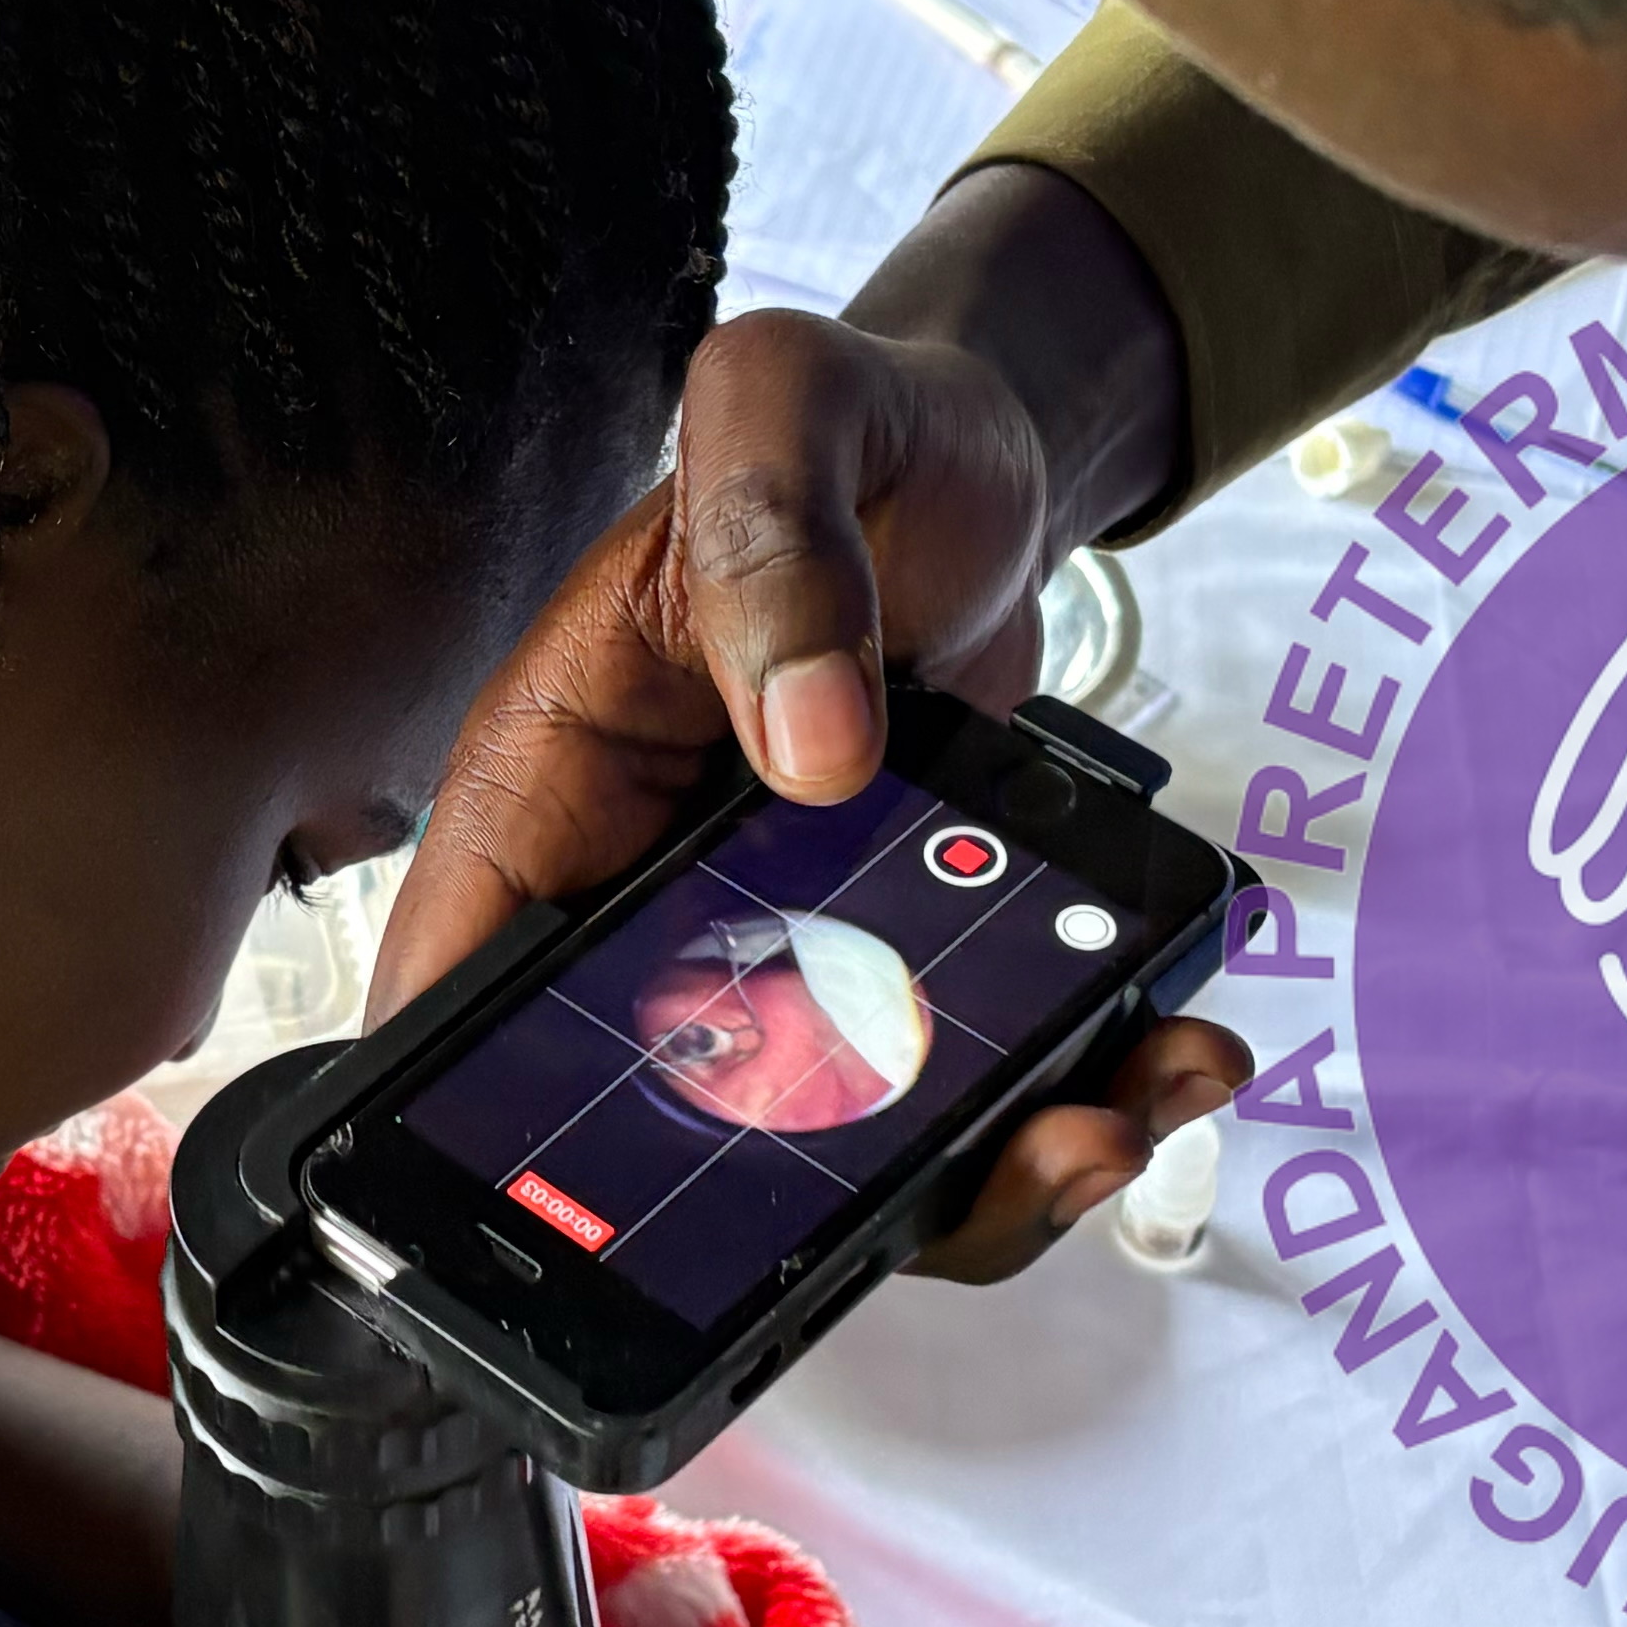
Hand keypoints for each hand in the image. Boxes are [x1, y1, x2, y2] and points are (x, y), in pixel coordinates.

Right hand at [375, 274, 1237, 1282]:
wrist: (988, 454)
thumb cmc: (854, 423)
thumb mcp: (785, 413)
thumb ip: (774, 541)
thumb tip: (811, 741)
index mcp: (555, 781)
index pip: (455, 983)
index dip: (485, 1131)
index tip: (593, 1213)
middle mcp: (647, 895)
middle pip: (662, 1121)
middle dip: (807, 1199)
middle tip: (977, 1159)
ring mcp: (776, 950)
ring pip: (832, 1141)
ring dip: (981, 1174)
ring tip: (1117, 1117)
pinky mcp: (896, 963)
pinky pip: (956, 1088)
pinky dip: (1067, 1100)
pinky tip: (1170, 1046)